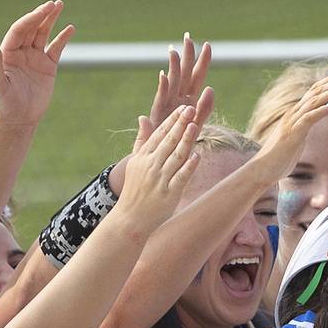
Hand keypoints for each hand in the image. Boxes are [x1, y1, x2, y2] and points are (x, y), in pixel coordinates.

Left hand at [0, 0, 75, 127]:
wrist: (19, 119)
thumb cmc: (4, 104)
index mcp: (8, 53)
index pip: (19, 30)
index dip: (30, 19)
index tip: (42, 10)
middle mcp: (21, 52)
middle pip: (31, 27)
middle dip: (42, 15)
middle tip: (53, 4)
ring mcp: (35, 58)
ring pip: (43, 33)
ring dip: (50, 19)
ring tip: (59, 5)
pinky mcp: (48, 67)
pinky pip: (56, 48)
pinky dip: (63, 38)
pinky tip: (70, 28)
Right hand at [108, 105, 201, 234]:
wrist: (130, 219)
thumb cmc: (135, 190)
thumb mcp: (135, 162)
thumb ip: (142, 140)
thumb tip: (143, 117)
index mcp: (144, 156)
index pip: (160, 134)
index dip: (172, 120)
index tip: (183, 108)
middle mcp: (151, 165)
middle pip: (169, 141)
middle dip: (180, 124)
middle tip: (191, 109)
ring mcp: (160, 179)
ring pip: (176, 156)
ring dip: (186, 140)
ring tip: (195, 125)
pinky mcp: (169, 193)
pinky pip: (180, 177)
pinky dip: (188, 167)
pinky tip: (197, 156)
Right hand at [136, 33, 214, 145]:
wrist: (164, 158)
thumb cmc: (180, 141)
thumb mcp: (196, 124)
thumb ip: (205, 108)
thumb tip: (211, 89)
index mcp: (189, 98)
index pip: (197, 76)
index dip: (202, 61)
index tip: (208, 44)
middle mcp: (177, 97)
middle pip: (184, 73)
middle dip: (186, 55)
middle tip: (188, 37)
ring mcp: (167, 104)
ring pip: (172, 82)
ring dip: (173, 67)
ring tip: (174, 51)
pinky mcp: (158, 114)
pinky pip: (161, 99)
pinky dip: (162, 87)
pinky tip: (163, 75)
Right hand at [251, 69, 327, 178]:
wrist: (262, 170)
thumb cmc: (278, 158)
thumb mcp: (295, 139)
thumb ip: (303, 128)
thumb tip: (310, 124)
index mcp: (295, 114)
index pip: (314, 91)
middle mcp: (294, 113)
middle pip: (317, 91)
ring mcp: (292, 122)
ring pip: (315, 101)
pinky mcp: (292, 134)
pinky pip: (309, 119)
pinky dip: (322, 110)